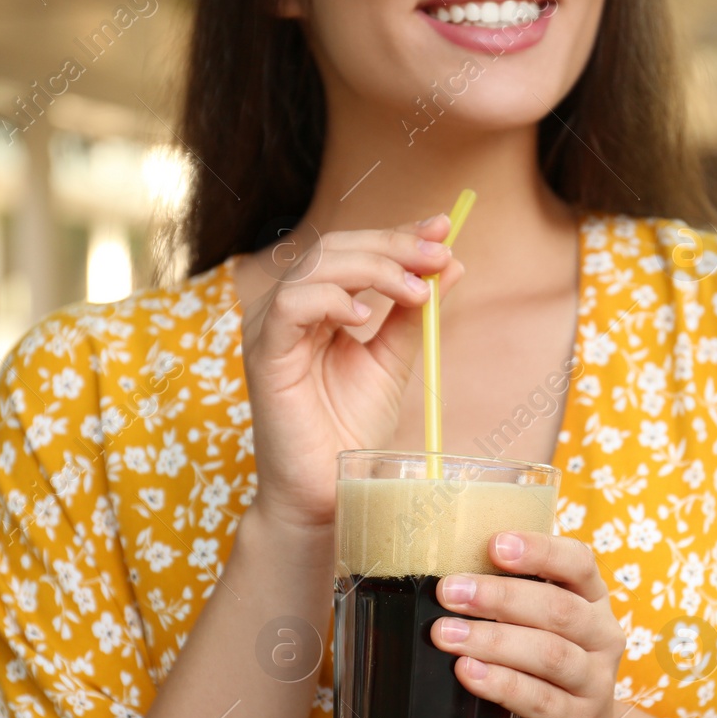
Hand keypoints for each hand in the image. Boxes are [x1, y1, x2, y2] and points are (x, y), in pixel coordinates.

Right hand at [240, 214, 464, 530]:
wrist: (327, 489)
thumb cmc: (351, 430)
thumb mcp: (393, 361)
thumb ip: (414, 313)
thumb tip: (452, 263)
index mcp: (317, 305)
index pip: (354, 250)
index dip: (397, 235)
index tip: (444, 227)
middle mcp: (289, 308)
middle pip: (335, 248)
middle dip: (392, 246)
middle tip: (438, 255)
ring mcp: (271, 328)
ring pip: (315, 267)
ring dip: (372, 269)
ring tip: (415, 290)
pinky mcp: (264, 355)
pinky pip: (290, 306)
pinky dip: (330, 299)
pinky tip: (364, 316)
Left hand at [428, 530, 625, 717]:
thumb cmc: (544, 674)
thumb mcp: (538, 631)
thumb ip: (508, 603)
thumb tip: (443, 577)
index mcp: (593, 602)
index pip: (578, 563)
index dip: (539, 550)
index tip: (495, 544)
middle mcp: (602, 638)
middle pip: (558, 609)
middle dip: (499, 597)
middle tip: (449, 592)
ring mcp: (594, 685)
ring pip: (548, 654)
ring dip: (492, 640)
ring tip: (445, 634)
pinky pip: (539, 701)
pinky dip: (500, 684)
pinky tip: (467, 673)